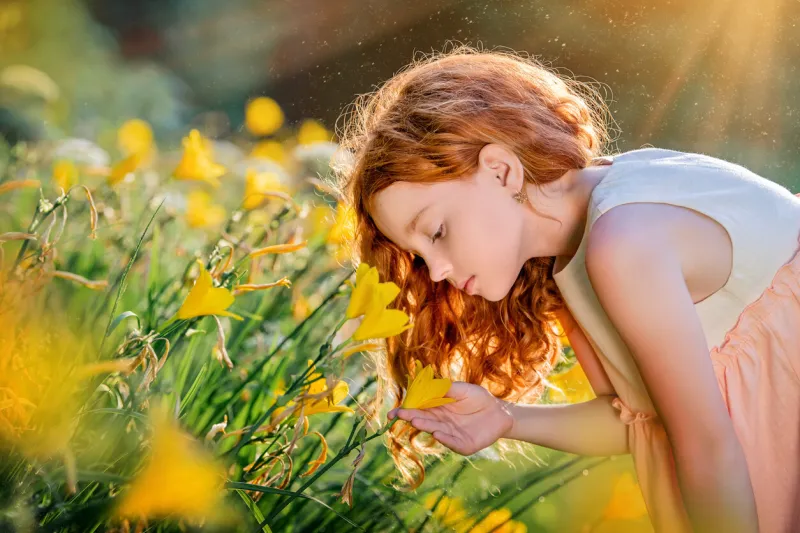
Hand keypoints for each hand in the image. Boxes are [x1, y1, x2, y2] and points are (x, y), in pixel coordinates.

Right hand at [387, 382, 513, 455]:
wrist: (501, 412)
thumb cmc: (479, 398)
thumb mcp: (462, 389)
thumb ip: (446, 388)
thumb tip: (428, 385)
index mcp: (438, 409)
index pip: (419, 410)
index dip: (406, 410)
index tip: (393, 412)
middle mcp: (441, 423)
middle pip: (424, 420)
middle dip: (411, 417)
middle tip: (400, 414)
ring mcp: (452, 435)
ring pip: (435, 431)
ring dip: (425, 426)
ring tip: (415, 420)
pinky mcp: (464, 445)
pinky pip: (453, 443)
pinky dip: (445, 440)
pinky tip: (437, 433)